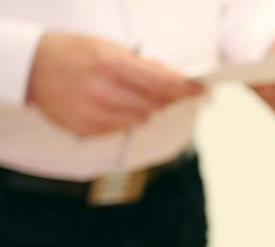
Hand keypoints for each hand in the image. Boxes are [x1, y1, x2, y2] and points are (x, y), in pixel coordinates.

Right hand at [26, 32, 202, 137]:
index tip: (200, 91)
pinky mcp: (87, 129)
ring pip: (141, 118)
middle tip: (160, 90)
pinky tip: (107, 104)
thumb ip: (141, 66)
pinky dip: (122, 117)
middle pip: (155, 104)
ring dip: (142, 108)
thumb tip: (177, 81)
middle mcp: (103, 90)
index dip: (185, 88)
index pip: (162, 82)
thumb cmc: (73, 53)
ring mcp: (94, 112)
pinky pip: (121, 128)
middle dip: (163, 97)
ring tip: (122, 93)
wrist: (31, 69)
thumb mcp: (106, 47)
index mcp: (110, 64)